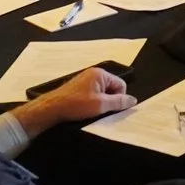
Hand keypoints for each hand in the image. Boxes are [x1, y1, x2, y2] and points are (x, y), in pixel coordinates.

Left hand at [18, 65, 135, 134]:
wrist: (52, 108)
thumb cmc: (74, 105)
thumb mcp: (101, 105)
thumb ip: (119, 102)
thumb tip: (132, 100)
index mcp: (100, 74)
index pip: (121, 84)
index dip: (120, 98)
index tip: (113, 108)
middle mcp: (93, 74)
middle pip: (112, 88)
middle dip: (110, 100)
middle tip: (101, 110)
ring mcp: (85, 80)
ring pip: (103, 92)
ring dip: (101, 102)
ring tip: (91, 110)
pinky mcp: (79, 87)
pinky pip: (93, 94)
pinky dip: (93, 102)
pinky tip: (85, 109)